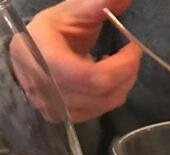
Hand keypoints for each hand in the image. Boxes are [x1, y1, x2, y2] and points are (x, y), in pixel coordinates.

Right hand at [22, 0, 141, 121]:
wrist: (25, 57)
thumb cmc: (47, 33)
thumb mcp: (68, 14)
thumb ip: (96, 6)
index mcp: (47, 61)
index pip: (93, 77)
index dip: (122, 66)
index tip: (134, 48)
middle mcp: (51, 91)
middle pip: (103, 93)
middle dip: (126, 74)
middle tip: (131, 56)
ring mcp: (58, 109)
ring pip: (105, 105)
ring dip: (122, 84)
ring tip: (117, 65)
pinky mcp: (67, 119)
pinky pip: (100, 112)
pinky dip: (111, 95)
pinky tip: (104, 79)